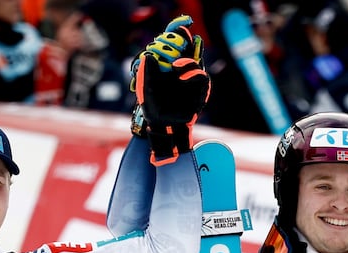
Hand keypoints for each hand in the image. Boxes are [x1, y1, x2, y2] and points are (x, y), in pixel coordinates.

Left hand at [130, 15, 209, 165]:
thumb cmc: (153, 110)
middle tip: (185, 35)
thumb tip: (149, 55)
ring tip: (176, 67)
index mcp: (168, 69)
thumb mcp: (145, 90)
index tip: (178, 29)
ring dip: (188, 62)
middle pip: (190, 53)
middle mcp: (181, 73)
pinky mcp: (198, 92)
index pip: (175, 50)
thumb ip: (146, 73)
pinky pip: (201, 79)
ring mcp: (191, 82)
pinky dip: (193, 75)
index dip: (178, 38)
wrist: (165, 128)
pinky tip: (182, 76)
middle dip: (189, 43)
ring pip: (196, 64)